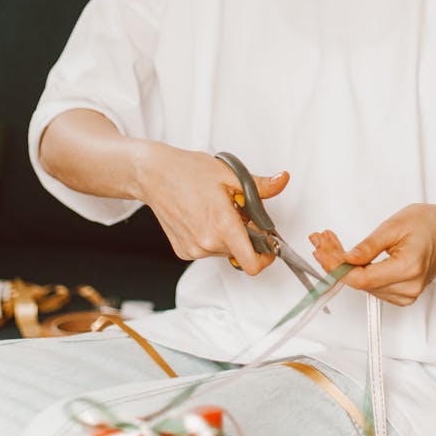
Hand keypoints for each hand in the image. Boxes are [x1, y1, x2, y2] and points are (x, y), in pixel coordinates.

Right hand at [134, 142, 289, 274]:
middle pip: (241, 252)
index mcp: (222, 225)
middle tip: (237, 211)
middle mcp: (207, 243)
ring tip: (217, 210)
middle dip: (246, 235)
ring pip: (225, 251)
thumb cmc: (187, 171)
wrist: (154, 175)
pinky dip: (212, 238)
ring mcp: (193, 249)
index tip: (269, 245)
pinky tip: (203, 217)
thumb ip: (261, 186)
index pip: (252, 263)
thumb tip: (281, 181)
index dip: (266, 257)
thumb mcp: (230, 175)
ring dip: (228, 236)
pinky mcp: (183, 251)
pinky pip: (208, 251)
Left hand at [310, 203, 435, 305]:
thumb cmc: (428, 223)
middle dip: (336, 262)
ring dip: (343, 265)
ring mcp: (406, 295)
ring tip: (330, 243)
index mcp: (408, 269)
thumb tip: (346, 259)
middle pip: (360, 282)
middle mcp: (408, 288)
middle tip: (320, 241)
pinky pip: (371, 286)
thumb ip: (369, 246)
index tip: (321, 252)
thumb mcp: (394, 225)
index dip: (337, 267)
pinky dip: (356, 271)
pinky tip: (345, 256)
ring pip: (363, 285)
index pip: (362, 279)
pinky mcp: (402, 295)